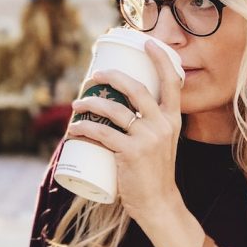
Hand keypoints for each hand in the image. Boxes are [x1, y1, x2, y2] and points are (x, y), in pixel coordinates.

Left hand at [64, 42, 184, 223]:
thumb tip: (120, 108)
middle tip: (95, 74)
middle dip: (113, 76)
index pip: (172, 82)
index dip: (160, 59)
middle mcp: (163, 125)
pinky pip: (101, 133)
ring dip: (91, 102)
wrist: (159, 204)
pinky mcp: (131, 153)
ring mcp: (147, 138)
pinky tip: (73, 128)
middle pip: (136, 88)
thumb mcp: (162, 143)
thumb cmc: (155, 173)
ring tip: (77, 103)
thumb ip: (150, 125)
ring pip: (114, 109)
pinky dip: (84, 128)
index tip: (147, 42)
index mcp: (173, 120)